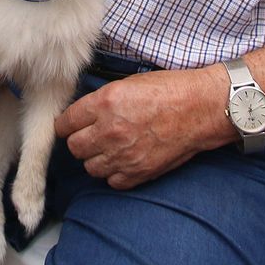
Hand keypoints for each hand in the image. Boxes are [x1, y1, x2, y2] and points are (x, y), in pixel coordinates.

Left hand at [55, 68, 230, 189]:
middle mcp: (109, 130)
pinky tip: (125, 160)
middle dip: (80, 142)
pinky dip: (115, 173)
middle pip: (74, 147)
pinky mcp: (138, 172)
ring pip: (90, 167)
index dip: (66, 125)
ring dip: (97, 159)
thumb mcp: (127, 83)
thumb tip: (82, 114)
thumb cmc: (169, 90)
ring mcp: (123, 155)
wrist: (200, 108)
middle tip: (92, 136)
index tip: (71, 126)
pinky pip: (112, 181)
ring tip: (111, 148)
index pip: (64, 124)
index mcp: (104, 103)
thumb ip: (100, 101)